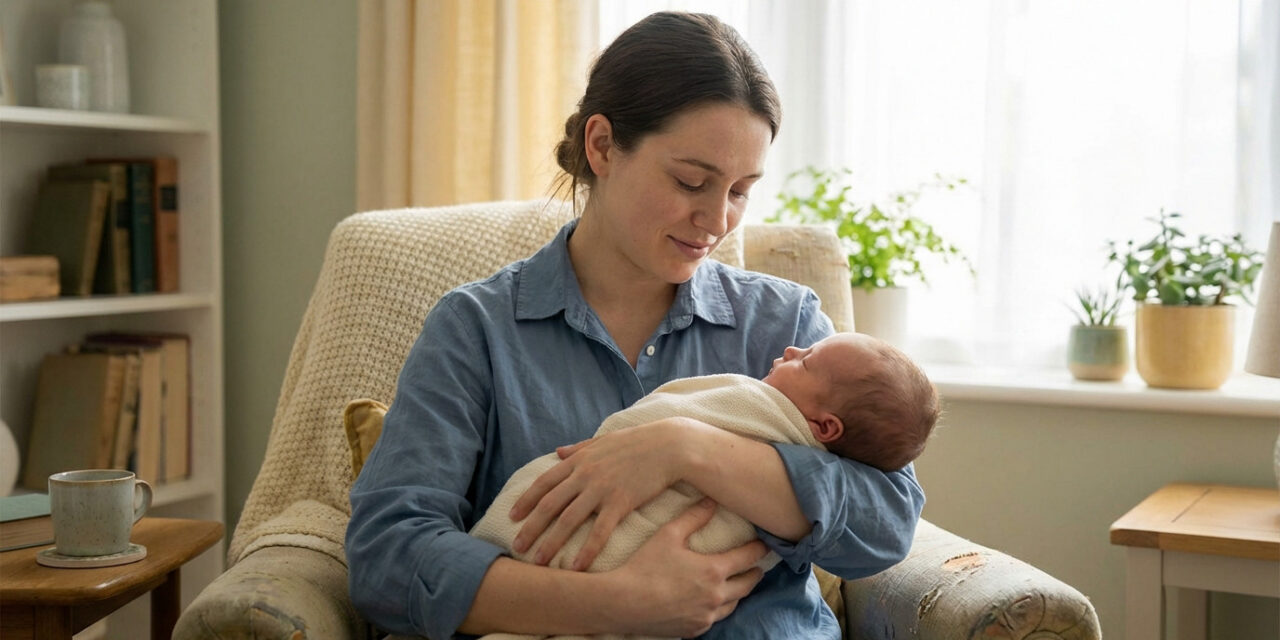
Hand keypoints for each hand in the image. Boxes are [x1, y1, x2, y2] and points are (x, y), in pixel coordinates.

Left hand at [510, 418, 692, 568]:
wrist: (669, 445)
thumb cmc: (637, 442)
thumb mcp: (603, 440)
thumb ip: (578, 448)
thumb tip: (557, 451)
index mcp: (579, 460)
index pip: (544, 482)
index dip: (526, 500)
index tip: (513, 516)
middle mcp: (585, 474)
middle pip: (550, 505)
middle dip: (531, 527)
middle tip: (516, 546)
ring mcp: (602, 489)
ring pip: (568, 520)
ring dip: (551, 542)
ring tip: (539, 561)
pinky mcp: (621, 502)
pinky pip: (599, 531)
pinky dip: (586, 550)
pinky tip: (576, 566)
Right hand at [607, 498, 767, 636]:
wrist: (623, 603)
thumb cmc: (644, 566)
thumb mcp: (668, 534)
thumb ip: (693, 517)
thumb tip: (711, 501)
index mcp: (713, 571)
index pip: (747, 558)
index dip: (759, 550)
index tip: (766, 544)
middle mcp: (716, 596)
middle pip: (747, 584)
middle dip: (755, 573)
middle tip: (758, 566)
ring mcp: (706, 616)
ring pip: (734, 604)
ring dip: (739, 593)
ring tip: (738, 584)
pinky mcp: (695, 630)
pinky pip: (715, 618)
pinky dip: (719, 608)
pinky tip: (713, 602)